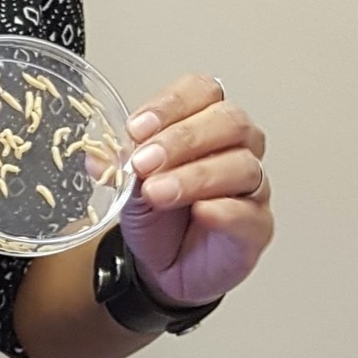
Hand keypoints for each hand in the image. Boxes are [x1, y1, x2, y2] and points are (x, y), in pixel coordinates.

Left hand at [119, 74, 273, 308]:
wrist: (164, 266)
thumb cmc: (155, 213)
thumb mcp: (129, 182)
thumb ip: (120, 163)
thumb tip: (99, 153)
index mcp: (204, 121)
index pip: (202, 91)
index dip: (171, 104)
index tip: (137, 128)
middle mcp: (235, 147)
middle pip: (229, 121)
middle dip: (182, 138)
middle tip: (145, 162)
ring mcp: (252, 186)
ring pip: (242, 165)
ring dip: (195, 176)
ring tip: (157, 192)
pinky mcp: (258, 226)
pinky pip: (250, 212)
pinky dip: (224, 209)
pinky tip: (200, 212)